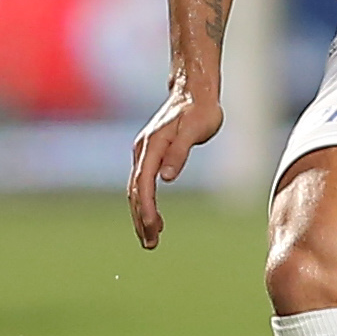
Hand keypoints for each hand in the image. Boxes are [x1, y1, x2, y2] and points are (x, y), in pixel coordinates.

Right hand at [128, 88, 223, 248]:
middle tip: (150, 244)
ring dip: (141, 214)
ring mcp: (144, 151)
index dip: (146, 207)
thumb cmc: (200, 110)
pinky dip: (145, 202)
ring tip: (150, 238)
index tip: (150, 227)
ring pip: (137, 189)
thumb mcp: (196, 130)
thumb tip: (167, 178)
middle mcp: (143, 149)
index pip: (144, 182)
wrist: (194, 91)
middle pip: (136, 190)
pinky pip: (142, 183)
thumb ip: (180, 152)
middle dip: (141, 218)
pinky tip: (154, 218)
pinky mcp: (150, 153)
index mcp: (153, 145)